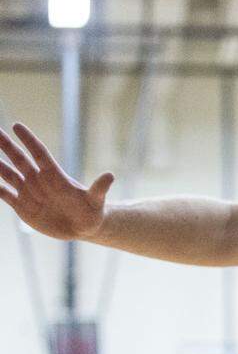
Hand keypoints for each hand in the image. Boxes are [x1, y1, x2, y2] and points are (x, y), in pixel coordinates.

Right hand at [0, 123, 113, 239]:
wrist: (83, 227)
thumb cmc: (91, 211)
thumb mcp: (96, 201)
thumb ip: (99, 189)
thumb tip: (110, 176)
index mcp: (55, 176)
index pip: (39, 154)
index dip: (29, 141)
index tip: (17, 126)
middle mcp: (39, 181)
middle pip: (19, 159)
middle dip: (6, 145)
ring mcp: (29, 192)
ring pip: (7, 174)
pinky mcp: (22, 206)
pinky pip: (3, 194)